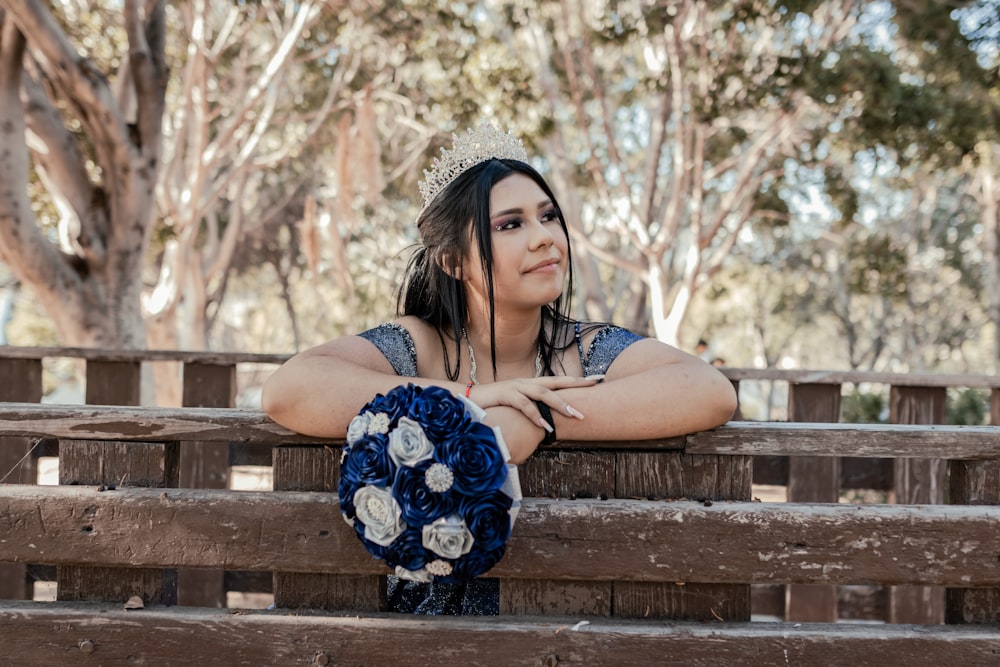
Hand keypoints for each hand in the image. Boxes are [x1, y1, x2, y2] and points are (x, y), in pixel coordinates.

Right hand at [466, 375, 601, 432]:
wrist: (467, 400)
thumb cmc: (495, 406)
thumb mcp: (517, 407)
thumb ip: (533, 409)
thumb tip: (550, 420)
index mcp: (531, 385)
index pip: (559, 380)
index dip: (578, 380)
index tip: (598, 380)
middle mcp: (526, 383)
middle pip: (556, 381)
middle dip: (577, 384)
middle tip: (597, 386)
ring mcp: (516, 387)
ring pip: (542, 393)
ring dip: (560, 405)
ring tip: (576, 415)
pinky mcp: (505, 394)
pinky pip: (523, 405)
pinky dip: (535, 415)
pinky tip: (545, 426)